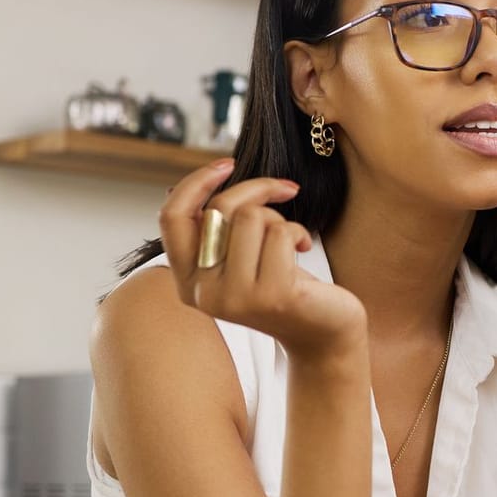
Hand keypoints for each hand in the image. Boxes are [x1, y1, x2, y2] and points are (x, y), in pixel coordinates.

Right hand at [160, 160, 367, 363]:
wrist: (324, 332)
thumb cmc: (283, 284)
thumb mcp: (241, 257)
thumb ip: (216, 231)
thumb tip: (190, 184)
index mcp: (188, 281)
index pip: (172, 218)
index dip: (195, 183)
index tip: (227, 164)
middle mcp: (204, 293)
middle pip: (219, 209)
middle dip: (258, 189)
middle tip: (285, 191)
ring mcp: (236, 297)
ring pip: (252, 218)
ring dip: (280, 219)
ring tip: (291, 241)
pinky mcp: (272, 296)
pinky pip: (280, 233)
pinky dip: (298, 233)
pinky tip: (304, 250)